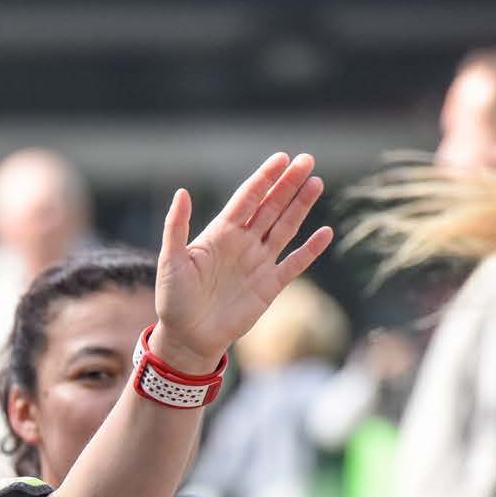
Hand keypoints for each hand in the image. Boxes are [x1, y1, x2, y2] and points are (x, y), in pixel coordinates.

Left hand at [148, 155, 339, 375]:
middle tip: (307, 161)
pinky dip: (311, 249)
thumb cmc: (172, 299)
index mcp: (220, 233)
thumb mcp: (170, 260)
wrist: (188, 337)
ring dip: (301, 207)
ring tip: (317, 183)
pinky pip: (294, 264)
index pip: (247, 198)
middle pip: (271, 207)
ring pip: (285, 228)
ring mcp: (258, 263)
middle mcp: (243, 243)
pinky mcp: (270, 287)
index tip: (282, 158)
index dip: (264, 178)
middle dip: (289, 184)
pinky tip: (326, 232)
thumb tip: (182, 192)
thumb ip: (176, 226)